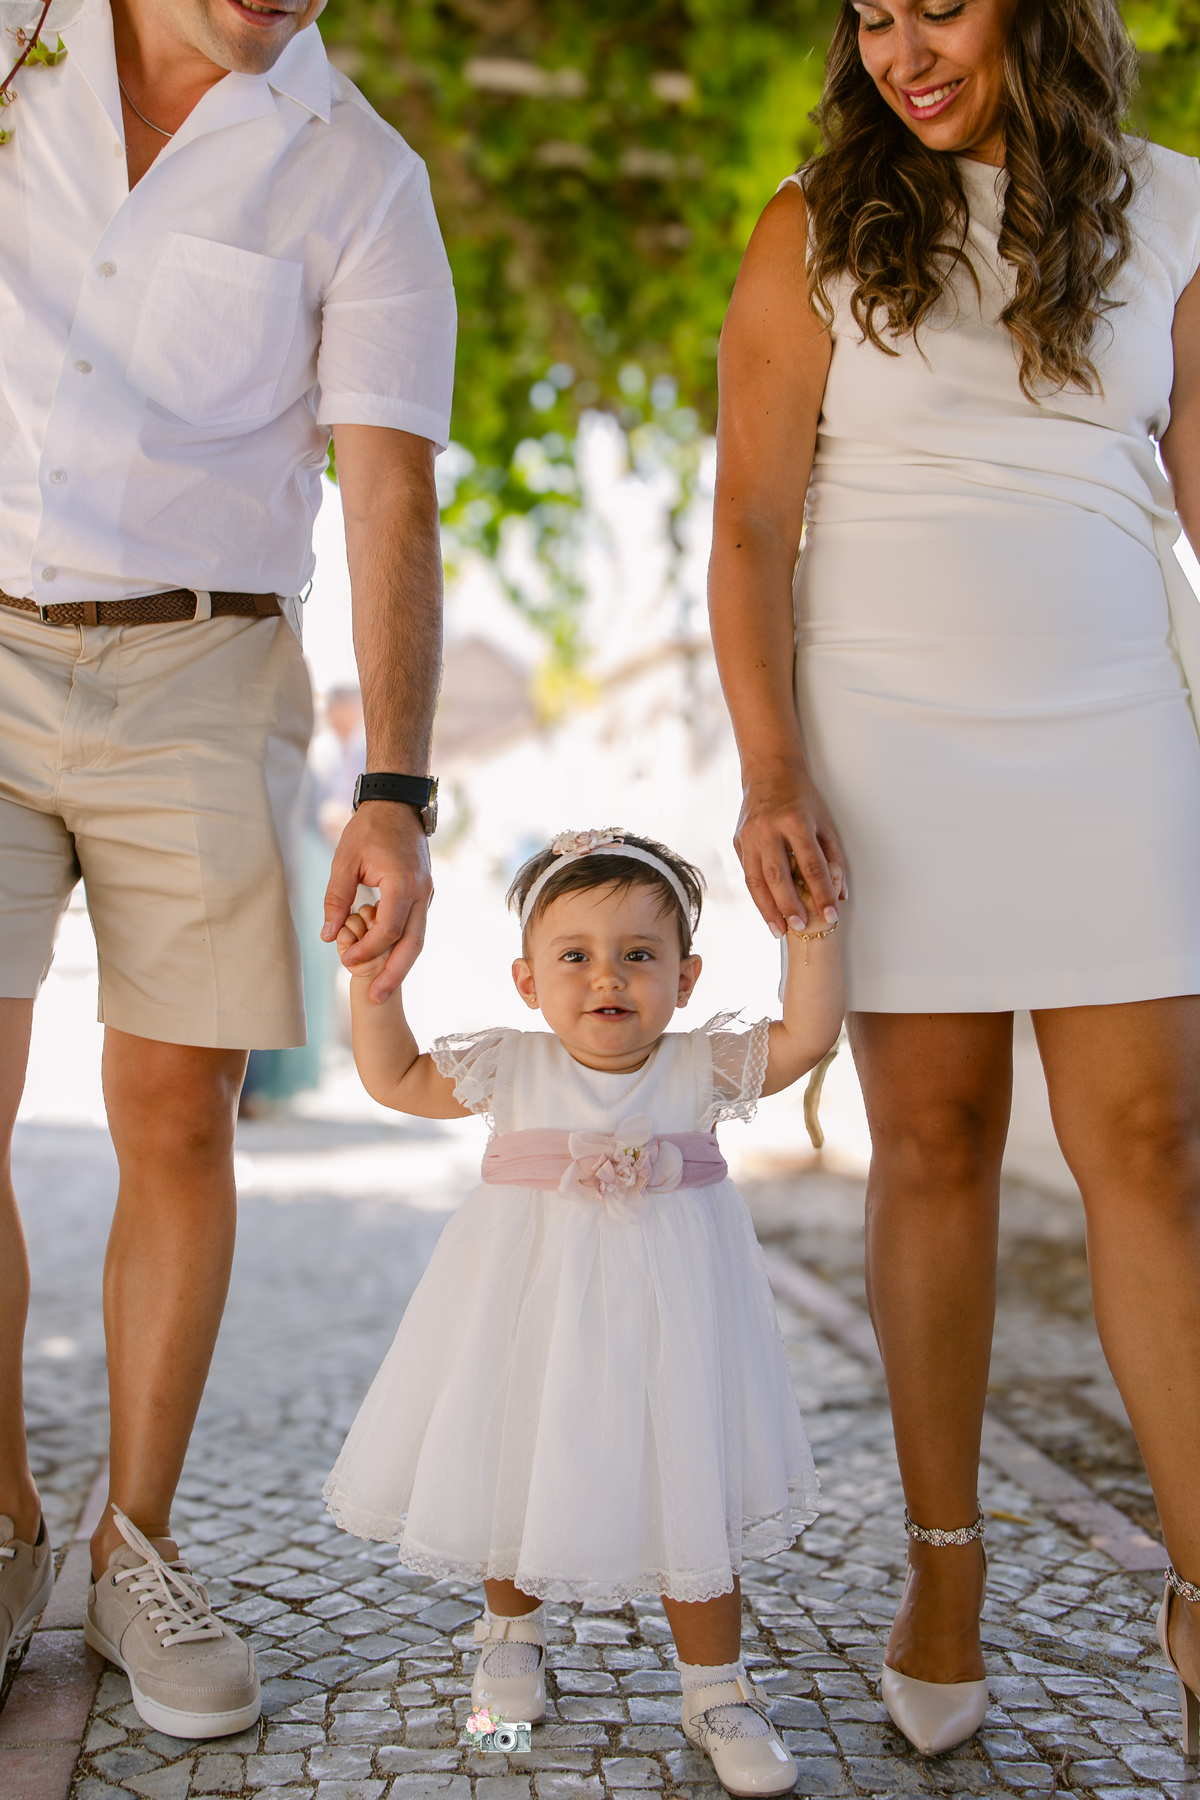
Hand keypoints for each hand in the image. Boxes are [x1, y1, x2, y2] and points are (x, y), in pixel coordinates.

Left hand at [322, 802, 431, 1001]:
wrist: (399, 805)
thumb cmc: (369, 829)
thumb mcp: (345, 861)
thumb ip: (336, 899)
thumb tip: (329, 935)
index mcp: (403, 883)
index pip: (389, 930)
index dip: (368, 950)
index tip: (346, 961)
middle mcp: (422, 893)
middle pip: (413, 944)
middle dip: (395, 974)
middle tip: (377, 999)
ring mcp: (428, 894)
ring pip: (419, 939)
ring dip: (401, 965)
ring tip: (383, 989)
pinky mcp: (424, 895)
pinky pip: (416, 927)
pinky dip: (403, 946)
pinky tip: (387, 961)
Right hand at [735, 763, 846, 937]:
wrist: (768, 771)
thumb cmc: (801, 797)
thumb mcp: (823, 822)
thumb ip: (833, 858)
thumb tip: (840, 894)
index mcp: (795, 821)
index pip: (811, 866)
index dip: (822, 893)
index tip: (831, 914)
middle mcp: (769, 829)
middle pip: (779, 876)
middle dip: (791, 906)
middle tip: (801, 927)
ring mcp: (749, 836)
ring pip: (756, 880)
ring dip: (768, 909)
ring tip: (779, 930)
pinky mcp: (738, 841)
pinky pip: (748, 874)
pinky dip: (758, 896)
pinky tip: (768, 911)